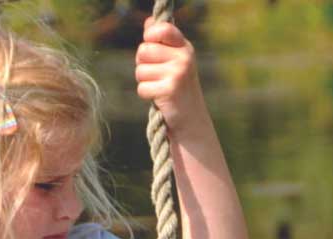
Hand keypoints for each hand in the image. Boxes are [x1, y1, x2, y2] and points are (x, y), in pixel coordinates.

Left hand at [135, 18, 209, 134]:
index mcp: (185, 48)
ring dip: (145, 82)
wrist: (191, 121)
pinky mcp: (170, 90)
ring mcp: (178, 73)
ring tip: (160, 88)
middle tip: (157, 76)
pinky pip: (142, 87)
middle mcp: (184, 57)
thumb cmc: (178, 89)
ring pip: (140, 70)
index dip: (150, 36)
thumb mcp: (173, 62)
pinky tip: (160, 99)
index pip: (162, 28)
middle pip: (143, 50)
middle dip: (143, 65)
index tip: (152, 47)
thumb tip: (148, 23)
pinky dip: (147, 95)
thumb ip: (161, 42)